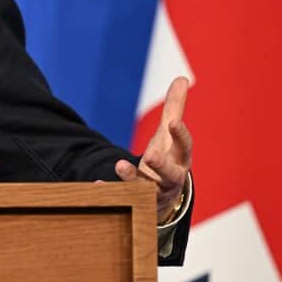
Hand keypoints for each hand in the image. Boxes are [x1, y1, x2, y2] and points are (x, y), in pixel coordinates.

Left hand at [116, 76, 192, 223]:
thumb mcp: (170, 136)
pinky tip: (96, 183)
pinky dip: (109, 192)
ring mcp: (153, 193)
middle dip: (161, 164)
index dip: (180, 135)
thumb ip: (174, 109)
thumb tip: (181, 78)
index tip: (172, 122)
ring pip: (144, 189)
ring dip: (131, 178)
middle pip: (169, 174)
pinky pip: (123, 198)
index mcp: (180, 160)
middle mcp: (170, 179)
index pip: (185, 147)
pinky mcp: (135, 202)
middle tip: (151, 155)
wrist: (165, 198)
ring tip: (119, 164)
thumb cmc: (169, 159)